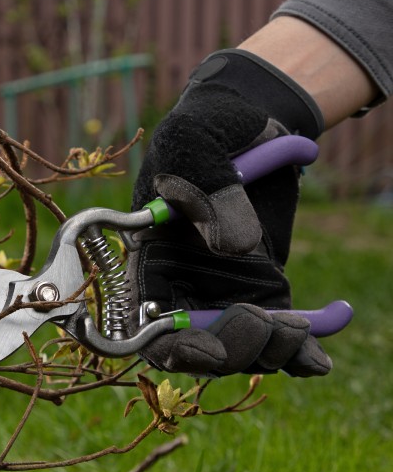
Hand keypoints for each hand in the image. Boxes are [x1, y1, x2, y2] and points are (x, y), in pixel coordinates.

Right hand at [129, 49, 331, 376]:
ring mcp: (224, 292)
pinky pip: (279, 337)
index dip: (174, 350)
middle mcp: (181, 286)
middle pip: (198, 353)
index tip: (212, 349)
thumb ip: (204, 188)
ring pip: (243, 352)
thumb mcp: (194, 142)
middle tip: (270, 322)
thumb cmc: (206, 126)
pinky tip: (325, 343)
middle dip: (236, 350)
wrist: (251, 119)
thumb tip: (235, 248)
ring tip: (302, 328)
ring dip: (273, 352)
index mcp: (148, 261)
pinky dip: (304, 351)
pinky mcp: (264, 291)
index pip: (145, 328)